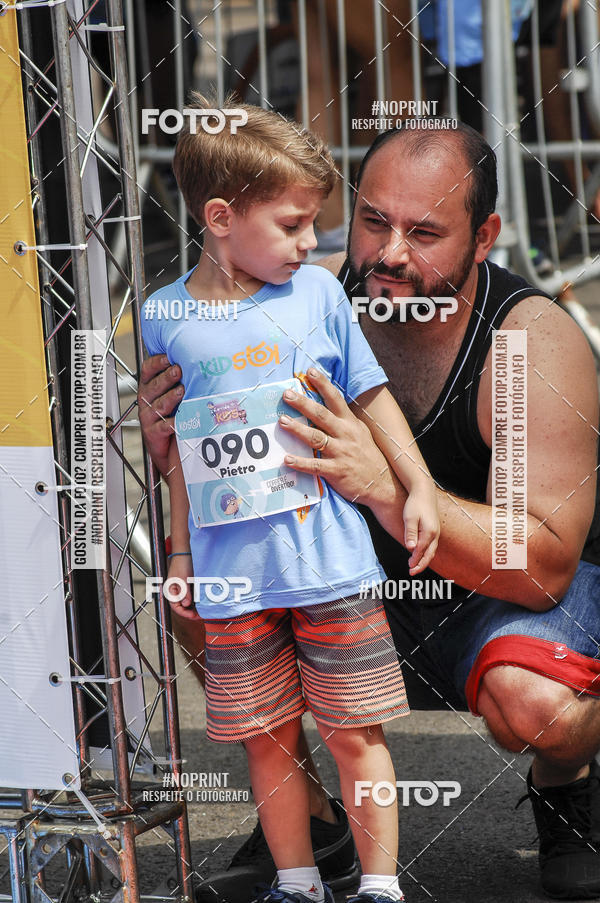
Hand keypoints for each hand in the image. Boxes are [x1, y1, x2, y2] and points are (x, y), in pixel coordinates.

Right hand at [138, 354, 183, 475]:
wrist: (166, 446)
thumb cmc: (171, 415)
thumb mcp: (172, 394)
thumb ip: (182, 379)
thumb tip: (202, 361)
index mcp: (149, 387)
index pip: (148, 370)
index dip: (156, 363)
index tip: (168, 357)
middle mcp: (147, 401)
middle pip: (154, 386)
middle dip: (166, 377)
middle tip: (178, 369)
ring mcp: (149, 417)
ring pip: (159, 405)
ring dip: (170, 397)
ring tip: (182, 391)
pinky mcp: (153, 433)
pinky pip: (163, 427)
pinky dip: (172, 423)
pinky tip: (181, 420)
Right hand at [166, 554, 198, 620]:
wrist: (185, 552)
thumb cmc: (181, 563)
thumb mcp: (183, 580)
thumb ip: (185, 593)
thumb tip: (186, 604)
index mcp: (170, 591)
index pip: (177, 608)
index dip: (186, 613)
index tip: (195, 616)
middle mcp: (175, 591)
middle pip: (182, 606)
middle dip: (191, 611)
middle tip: (200, 614)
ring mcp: (181, 588)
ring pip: (187, 602)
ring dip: (194, 606)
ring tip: (202, 609)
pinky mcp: (186, 585)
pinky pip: (190, 595)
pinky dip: (196, 599)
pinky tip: (202, 600)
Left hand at [278, 368, 392, 505]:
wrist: (382, 484)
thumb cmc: (367, 456)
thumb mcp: (360, 432)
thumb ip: (344, 420)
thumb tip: (326, 407)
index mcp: (350, 423)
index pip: (336, 399)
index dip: (323, 385)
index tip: (310, 372)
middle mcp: (346, 434)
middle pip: (321, 415)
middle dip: (303, 403)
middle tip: (287, 395)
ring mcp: (341, 452)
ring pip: (316, 438)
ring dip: (298, 429)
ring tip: (282, 421)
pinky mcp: (337, 471)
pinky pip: (316, 465)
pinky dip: (301, 463)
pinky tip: (287, 459)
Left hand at [403, 480, 439, 574]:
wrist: (424, 492)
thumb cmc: (415, 504)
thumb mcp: (409, 518)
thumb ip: (410, 534)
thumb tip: (410, 549)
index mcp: (429, 532)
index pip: (421, 551)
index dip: (415, 561)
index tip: (409, 568)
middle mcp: (435, 534)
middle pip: (429, 554)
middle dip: (421, 564)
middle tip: (412, 573)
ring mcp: (436, 532)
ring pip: (431, 550)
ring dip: (423, 560)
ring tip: (414, 567)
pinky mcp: (434, 529)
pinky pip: (431, 545)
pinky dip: (426, 553)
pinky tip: (419, 555)